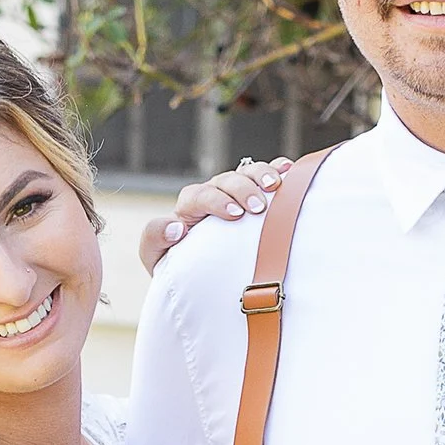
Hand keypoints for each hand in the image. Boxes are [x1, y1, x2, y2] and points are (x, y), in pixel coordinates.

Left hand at [138, 154, 293, 275]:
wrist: (199, 274)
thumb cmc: (176, 265)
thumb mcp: (155, 255)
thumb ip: (154, 237)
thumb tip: (175, 228)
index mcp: (190, 206)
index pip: (199, 195)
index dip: (216, 201)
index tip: (234, 214)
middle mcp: (214, 194)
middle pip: (227, 180)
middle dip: (243, 189)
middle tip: (258, 206)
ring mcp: (236, 193)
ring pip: (247, 172)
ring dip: (262, 175)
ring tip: (276, 186)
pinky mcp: (255, 195)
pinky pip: (266, 175)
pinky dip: (278, 170)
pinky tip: (289, 172)